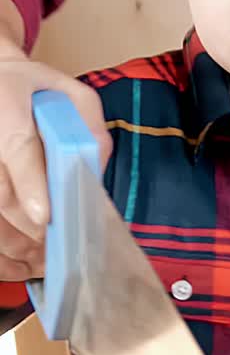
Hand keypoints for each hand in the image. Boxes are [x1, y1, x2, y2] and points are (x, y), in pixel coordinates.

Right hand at [0, 33, 110, 279]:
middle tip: (59, 249)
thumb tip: (96, 169)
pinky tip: (21, 264)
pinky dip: (2, 252)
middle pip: (3, 194)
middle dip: (32, 228)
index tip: (46, 217)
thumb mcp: (71, 93)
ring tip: (44, 261)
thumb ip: (89, 126)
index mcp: (9, 102)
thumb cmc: (37, 90)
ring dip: (17, 245)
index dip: (30, 185)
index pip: (17, 148)